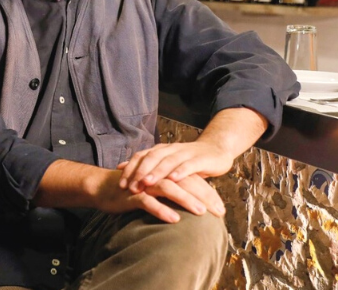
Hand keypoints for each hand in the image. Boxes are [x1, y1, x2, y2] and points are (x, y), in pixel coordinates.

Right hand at [92, 169, 223, 223]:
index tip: (221, 209)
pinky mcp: (132, 194)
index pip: (191, 181)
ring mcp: (144, 184)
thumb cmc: (131, 191)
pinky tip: (174, 219)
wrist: (102, 187)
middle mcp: (157, 176)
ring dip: (185, 200)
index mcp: (165, 174)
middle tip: (218, 212)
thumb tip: (192, 206)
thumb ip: (171, 195)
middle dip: (203, 197)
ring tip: (201, 213)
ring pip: (168, 189)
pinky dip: (161, 209)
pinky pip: (148, 201)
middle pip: (184, 183)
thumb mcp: (155, 192)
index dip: (207, 194)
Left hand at [117, 141, 233, 193]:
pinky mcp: (200, 159)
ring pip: (168, 161)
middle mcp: (171, 149)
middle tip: (131, 187)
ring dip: (156, 172)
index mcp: (161, 150)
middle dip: (140, 172)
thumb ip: (146, 166)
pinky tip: (174, 179)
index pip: (141, 157)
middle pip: (151, 158)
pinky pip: (189, 165)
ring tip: (147, 183)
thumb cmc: (188, 161)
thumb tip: (121, 168)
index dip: (130, 169)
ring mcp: (186, 153)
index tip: (120, 185)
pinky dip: (180, 171)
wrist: (216, 150)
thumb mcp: (166, 163)